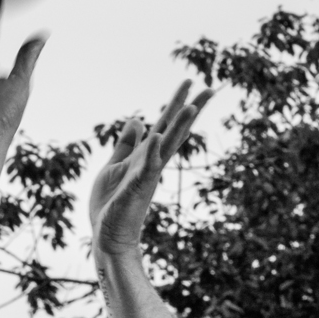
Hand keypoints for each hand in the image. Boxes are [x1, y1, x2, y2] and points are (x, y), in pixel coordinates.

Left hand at [89, 80, 210, 261]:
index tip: (190, 81)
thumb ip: (126, 144)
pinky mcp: (136, 189)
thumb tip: (137, 119)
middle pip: (174, 131)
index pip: (165, 125)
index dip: (176, 103)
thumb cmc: (111, 205)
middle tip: (211, 88)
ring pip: (167, 147)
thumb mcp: (115, 165)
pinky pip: (146, 169)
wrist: (107, 236)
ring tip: (192, 106)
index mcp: (146, 156)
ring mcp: (147, 175)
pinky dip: (150, 153)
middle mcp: (152, 163)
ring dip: (179, 127)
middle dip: (191, 110)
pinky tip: (155, 136)